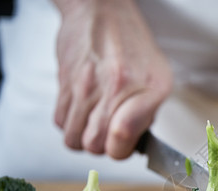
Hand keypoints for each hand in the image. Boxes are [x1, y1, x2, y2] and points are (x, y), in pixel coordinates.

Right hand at [53, 0, 171, 158]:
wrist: (101, 11)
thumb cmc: (132, 45)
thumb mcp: (158, 77)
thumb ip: (148, 113)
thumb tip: (134, 143)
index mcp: (148, 88)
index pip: (122, 136)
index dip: (121, 149)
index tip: (123, 145)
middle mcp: (116, 87)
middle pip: (95, 145)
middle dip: (103, 146)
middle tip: (110, 133)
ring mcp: (86, 86)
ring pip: (73, 139)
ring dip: (84, 138)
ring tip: (94, 124)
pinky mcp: (64, 83)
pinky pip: (59, 121)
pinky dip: (69, 124)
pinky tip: (82, 111)